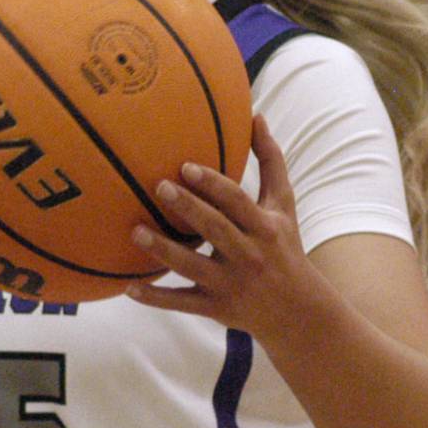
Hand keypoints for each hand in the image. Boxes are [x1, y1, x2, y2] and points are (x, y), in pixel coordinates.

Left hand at [127, 114, 322, 337]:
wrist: (298, 311)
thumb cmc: (285, 246)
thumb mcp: (284, 205)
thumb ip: (270, 162)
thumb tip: (256, 116)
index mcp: (264, 228)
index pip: (238, 202)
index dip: (213, 184)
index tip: (185, 166)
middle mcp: (248, 255)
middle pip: (215, 230)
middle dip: (188, 209)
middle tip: (158, 186)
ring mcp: (230, 284)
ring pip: (193, 267)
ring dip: (163, 251)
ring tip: (135, 232)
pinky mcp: (215, 308)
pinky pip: (182, 303)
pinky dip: (156, 298)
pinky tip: (129, 288)